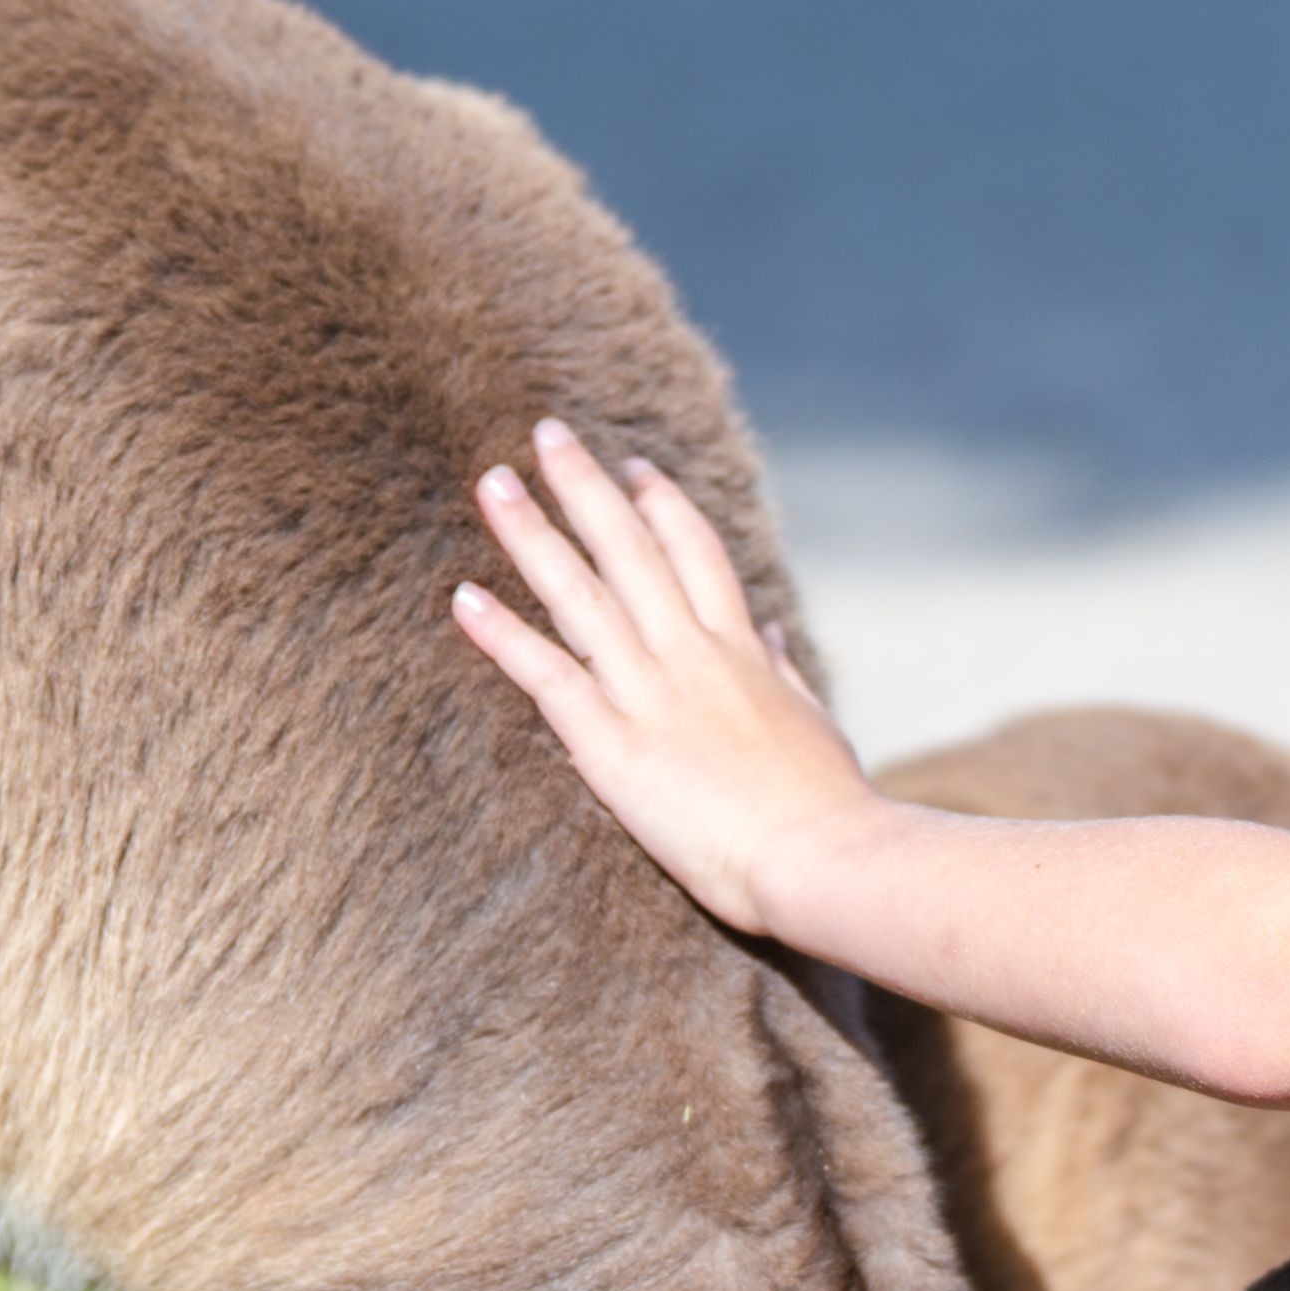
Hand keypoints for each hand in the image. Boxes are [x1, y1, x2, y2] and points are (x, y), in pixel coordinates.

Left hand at [449, 419, 876, 937]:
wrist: (822, 857)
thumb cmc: (827, 809)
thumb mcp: (815, 725)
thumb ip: (784, 673)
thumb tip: (775, 632)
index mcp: (742, 652)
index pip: (695, 553)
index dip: (660, 504)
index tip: (632, 466)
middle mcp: (692, 655)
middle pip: (629, 549)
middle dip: (584, 486)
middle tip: (546, 433)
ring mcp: (650, 693)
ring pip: (580, 594)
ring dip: (530, 534)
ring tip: (491, 482)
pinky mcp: (612, 745)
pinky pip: (547, 675)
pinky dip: (502, 635)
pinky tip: (462, 598)